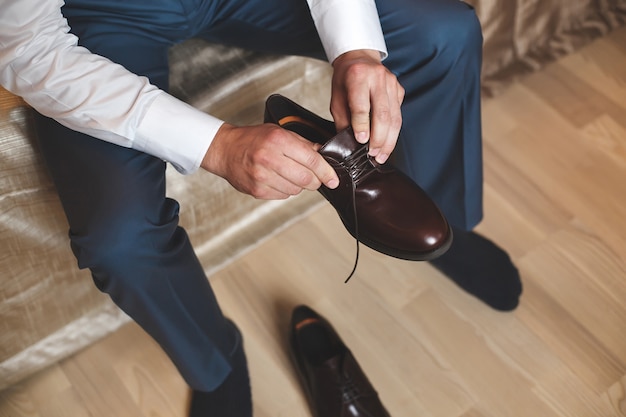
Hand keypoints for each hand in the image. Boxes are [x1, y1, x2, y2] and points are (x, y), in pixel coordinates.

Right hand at [201, 123, 338, 199]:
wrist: (225, 150)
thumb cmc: (252, 139)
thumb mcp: (278, 132)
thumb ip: (303, 143)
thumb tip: (324, 154)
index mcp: (278, 140)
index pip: (312, 160)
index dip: (327, 172)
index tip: (333, 179)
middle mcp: (269, 158)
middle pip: (306, 179)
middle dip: (316, 181)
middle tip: (314, 178)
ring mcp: (262, 176)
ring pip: (296, 190)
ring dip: (299, 185)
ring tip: (289, 174)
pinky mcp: (257, 190)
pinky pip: (283, 195)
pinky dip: (286, 190)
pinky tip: (278, 179)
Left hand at [331, 49, 404, 163]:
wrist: (359, 58)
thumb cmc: (345, 80)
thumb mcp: (336, 98)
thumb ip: (343, 120)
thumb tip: (350, 144)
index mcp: (358, 76)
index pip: (361, 106)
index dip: (362, 126)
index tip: (361, 142)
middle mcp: (378, 78)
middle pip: (382, 114)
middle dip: (378, 139)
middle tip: (373, 155)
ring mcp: (392, 83)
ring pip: (394, 118)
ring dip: (389, 141)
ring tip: (381, 155)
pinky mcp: (399, 90)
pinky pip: (398, 115)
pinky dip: (393, 132)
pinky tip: (386, 144)